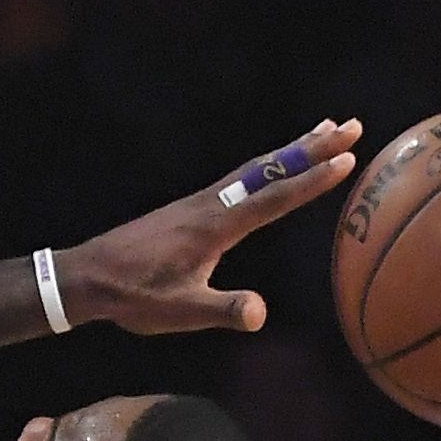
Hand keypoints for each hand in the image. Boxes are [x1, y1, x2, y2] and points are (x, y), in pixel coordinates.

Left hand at [58, 117, 362, 334]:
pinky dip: (268, 166)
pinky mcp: (191, 207)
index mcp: (215, 226)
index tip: (347, 159)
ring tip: (325, 133)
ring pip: (255, 168)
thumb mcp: (180, 311)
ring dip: (293, 150)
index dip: (312, 180)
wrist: (88, 277)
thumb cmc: (134, 297)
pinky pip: (240, 178)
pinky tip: (275, 168)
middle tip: (352, 126)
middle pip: (270, 169)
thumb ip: (221, 310)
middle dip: (312, 148)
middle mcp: (210, 204)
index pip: (273, 198)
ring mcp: (200, 202)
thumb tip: (258, 314)